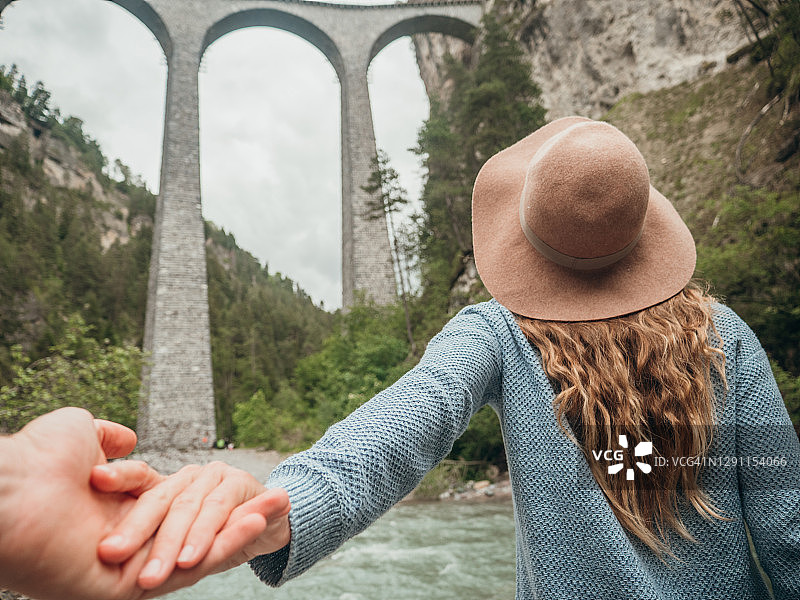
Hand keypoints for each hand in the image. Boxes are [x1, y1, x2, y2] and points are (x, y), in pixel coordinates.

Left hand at [0, 408, 272, 599]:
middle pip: (195, 520)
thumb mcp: (78, 433)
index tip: (240, 485)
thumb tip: (128, 442)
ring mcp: (133, 559)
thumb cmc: (39, 459)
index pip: (176, 498)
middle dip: (235, 514)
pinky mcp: (131, 584)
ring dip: (240, 525)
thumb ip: (107, 438)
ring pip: (202, 539)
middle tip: (274, 501)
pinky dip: (232, 539)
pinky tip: (264, 517)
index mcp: (123, 504)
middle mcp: (132, 533)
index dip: (213, 490)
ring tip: (278, 508)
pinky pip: (195, 563)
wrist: (7, 498)